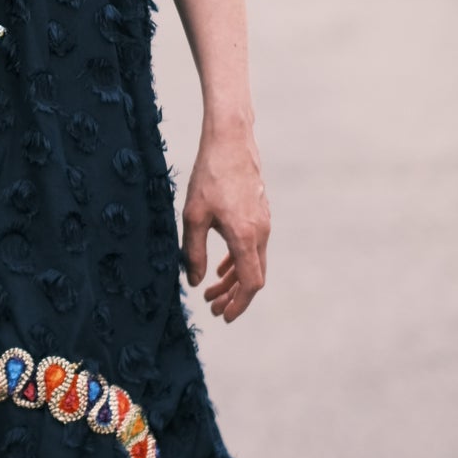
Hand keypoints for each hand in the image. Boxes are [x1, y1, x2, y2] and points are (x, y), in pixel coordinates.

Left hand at [180, 124, 269, 323]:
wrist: (231, 141)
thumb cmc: (210, 176)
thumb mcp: (193, 216)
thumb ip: (194, 252)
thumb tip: (195, 282)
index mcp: (246, 237)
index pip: (251, 283)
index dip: (238, 304)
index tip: (223, 315)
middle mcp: (261, 233)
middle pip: (253, 276)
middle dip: (233, 296)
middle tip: (211, 307)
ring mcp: (263, 222)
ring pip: (252, 262)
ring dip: (233, 279)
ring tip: (211, 290)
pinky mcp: (259, 213)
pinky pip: (252, 247)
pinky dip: (238, 261)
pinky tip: (222, 267)